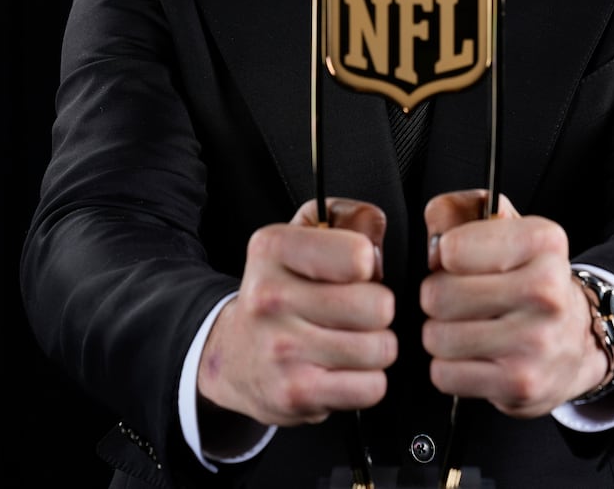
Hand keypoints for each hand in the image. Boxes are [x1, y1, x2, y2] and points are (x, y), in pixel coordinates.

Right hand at [196, 198, 396, 426]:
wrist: (232, 356)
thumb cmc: (282, 291)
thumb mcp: (305, 236)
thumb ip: (352, 219)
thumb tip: (376, 235)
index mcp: (273, 248)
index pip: (359, 254)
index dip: (368, 264)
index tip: (352, 273)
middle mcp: (270, 297)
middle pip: (379, 305)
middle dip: (378, 310)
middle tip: (355, 313)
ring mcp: (281, 348)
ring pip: (380, 348)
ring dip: (375, 347)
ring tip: (350, 341)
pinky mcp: (294, 393)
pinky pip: (371, 387)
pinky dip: (367, 382)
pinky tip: (344, 371)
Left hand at [420, 190, 610, 417]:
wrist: (575, 341)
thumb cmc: (528, 278)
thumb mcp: (501, 228)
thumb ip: (455, 212)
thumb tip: (433, 244)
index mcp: (542, 241)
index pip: (452, 248)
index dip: (444, 255)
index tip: (461, 261)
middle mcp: (546, 291)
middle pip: (437, 295)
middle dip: (437, 297)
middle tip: (461, 299)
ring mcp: (536, 342)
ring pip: (436, 337)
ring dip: (441, 334)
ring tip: (469, 327)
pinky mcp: (521, 384)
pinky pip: (444, 375)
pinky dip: (449, 368)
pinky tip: (475, 356)